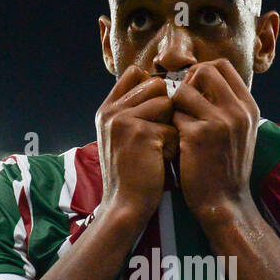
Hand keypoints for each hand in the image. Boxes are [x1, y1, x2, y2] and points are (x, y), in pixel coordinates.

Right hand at [95, 66, 175, 220]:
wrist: (124, 206)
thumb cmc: (132, 174)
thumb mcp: (123, 137)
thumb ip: (133, 111)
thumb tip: (161, 84)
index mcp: (107, 109)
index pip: (135, 73)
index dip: (153, 86)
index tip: (157, 112)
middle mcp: (111, 111)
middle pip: (156, 85)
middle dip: (166, 109)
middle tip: (158, 136)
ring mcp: (123, 120)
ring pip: (167, 104)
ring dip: (171, 127)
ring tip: (159, 149)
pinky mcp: (141, 133)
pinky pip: (173, 128)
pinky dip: (173, 147)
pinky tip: (160, 163)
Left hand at [171, 59, 260, 221]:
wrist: (225, 203)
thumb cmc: (226, 169)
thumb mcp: (239, 132)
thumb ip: (227, 105)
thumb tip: (201, 77)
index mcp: (249, 107)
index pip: (223, 66)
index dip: (202, 71)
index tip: (192, 88)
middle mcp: (238, 110)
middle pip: (205, 70)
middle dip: (186, 82)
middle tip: (180, 103)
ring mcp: (220, 122)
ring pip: (185, 90)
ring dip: (175, 105)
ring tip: (177, 124)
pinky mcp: (199, 135)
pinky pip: (175, 115)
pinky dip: (170, 125)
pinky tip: (174, 142)